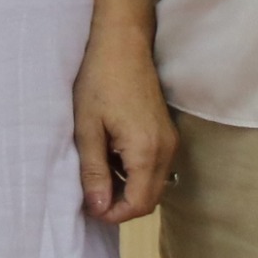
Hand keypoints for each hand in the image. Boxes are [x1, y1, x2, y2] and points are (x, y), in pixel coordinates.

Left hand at [73, 25, 174, 220]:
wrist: (122, 44)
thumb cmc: (99, 81)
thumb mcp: (87, 129)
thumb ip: (94, 171)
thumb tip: (99, 208)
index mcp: (146, 151)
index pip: (138, 204)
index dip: (113, 214)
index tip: (88, 206)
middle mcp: (166, 150)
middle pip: (150, 200)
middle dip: (121, 206)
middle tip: (91, 195)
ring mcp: (169, 141)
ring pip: (154, 185)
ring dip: (128, 190)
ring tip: (98, 176)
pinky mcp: (166, 133)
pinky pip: (155, 168)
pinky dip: (135, 174)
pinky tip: (111, 158)